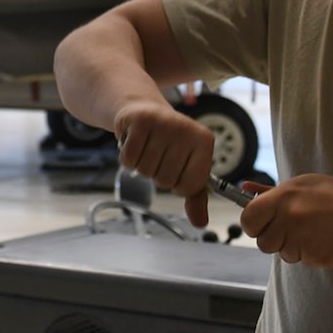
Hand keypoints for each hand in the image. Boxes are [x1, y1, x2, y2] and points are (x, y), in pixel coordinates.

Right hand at [112, 97, 214, 224]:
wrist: (142, 110)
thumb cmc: (167, 142)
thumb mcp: (186, 165)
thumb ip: (195, 195)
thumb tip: (200, 222)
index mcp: (204, 141)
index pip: (191, 186)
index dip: (178, 185)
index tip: (175, 168)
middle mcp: (186, 129)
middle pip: (166, 180)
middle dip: (157, 174)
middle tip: (158, 155)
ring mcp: (163, 123)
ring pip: (146, 171)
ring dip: (142, 166)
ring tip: (146, 148)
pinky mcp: (140, 120)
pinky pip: (129, 159)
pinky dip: (128, 158)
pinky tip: (134, 143)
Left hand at [239, 175, 332, 268]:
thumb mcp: (304, 186)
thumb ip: (271, 192)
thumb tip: (244, 189)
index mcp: (283, 197)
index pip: (248, 218)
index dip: (253, 225)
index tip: (262, 225)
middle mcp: (289, 217)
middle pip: (263, 242)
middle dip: (275, 240)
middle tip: (296, 230)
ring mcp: (302, 238)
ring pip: (284, 254)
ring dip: (296, 248)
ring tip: (318, 231)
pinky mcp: (316, 256)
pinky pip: (304, 261)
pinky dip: (313, 254)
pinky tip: (327, 240)